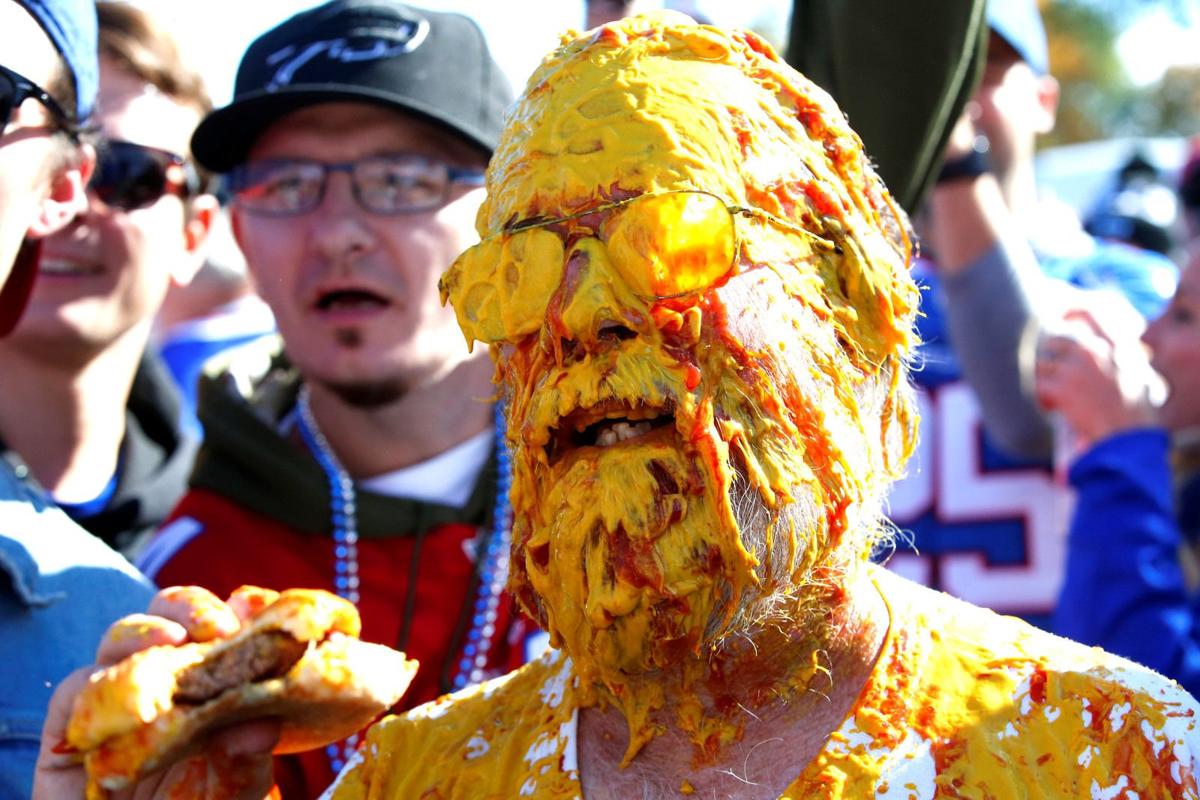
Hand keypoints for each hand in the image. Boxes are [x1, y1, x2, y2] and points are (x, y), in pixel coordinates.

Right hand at [33, 586, 281, 799]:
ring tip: (174, 639)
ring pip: (120, 639)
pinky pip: (74, 690)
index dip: (237, 613)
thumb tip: (264, 727)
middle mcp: (163, 676)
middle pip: (172, 618)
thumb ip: (244, 762)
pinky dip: (93, 685)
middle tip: (218, 627)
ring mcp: (117, 693)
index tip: (254, 612)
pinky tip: (122, 695)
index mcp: (210, 680)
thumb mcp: (228, 792)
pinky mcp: (70, 720)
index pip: (223, 629)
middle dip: (193, 610)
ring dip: (145, 631)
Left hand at [1034, 305, 1158, 447]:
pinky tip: (1051, 408)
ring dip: (1043, 380)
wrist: (1127, 435)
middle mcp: (1090, 352)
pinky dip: (1040, 398)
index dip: (1066, 318)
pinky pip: (1036, 386)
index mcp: (1110, 346)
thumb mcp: (1135, 376)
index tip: (1056, 322)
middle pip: (1052, 342)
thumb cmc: (1134, 411)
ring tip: (1053, 396)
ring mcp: (1073, 369)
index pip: (1084, 317)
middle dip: (1048, 359)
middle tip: (1049, 375)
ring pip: (1040, 365)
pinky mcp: (1060, 388)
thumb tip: (1103, 349)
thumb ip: (1117, 359)